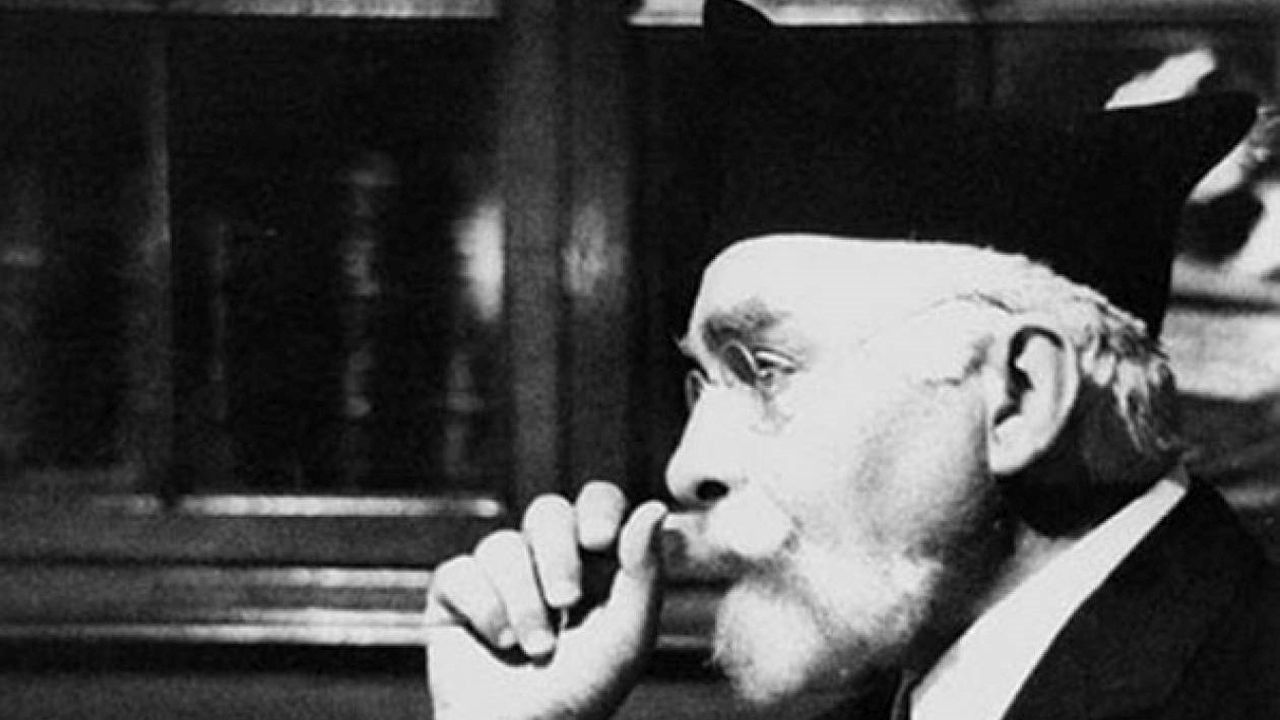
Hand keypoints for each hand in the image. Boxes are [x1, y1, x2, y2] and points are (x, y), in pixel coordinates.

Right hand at [425, 482, 668, 719]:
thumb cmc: (584, 692)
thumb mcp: (627, 636)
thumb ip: (644, 571)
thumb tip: (656, 506)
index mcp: (594, 561)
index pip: (597, 501)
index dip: (596, 509)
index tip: (599, 540)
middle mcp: (545, 559)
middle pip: (547, 511)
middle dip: (557, 555)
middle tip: (566, 602)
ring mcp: (497, 574)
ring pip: (502, 545)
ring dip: (523, 601)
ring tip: (536, 649)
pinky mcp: (454, 593)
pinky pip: (460, 570)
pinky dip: (483, 608)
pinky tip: (497, 643)